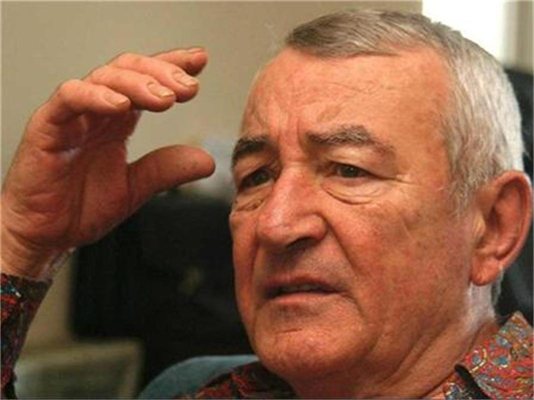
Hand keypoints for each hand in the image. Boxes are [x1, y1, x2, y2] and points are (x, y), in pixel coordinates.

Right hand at [1, 48, 214, 277]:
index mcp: (117, 121)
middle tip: (189, 88)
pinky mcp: (48, 126)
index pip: (146, 81)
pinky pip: (69, 98)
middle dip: (162, 73)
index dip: (171, 67)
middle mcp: (96, 111)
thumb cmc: (81, 208)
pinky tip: (121, 105)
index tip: (200, 62)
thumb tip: (207, 161)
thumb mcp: (135, 188)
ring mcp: (72, 116)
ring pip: (104, 78)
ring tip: (165, 98)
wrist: (45, 236)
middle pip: (129, 71)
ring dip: (138, 83)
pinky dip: (95, 96)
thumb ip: (166, 170)